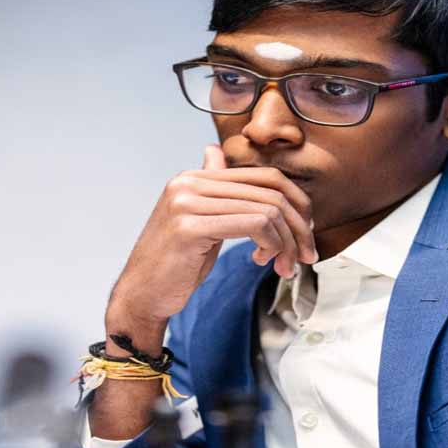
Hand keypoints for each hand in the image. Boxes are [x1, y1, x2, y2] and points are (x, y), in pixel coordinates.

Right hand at [108, 143, 317, 325]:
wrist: (142, 295)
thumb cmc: (174, 264)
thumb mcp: (199, 220)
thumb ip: (212, 188)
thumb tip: (214, 152)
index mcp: (192, 178)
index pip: (264, 176)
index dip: (296, 202)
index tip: (305, 231)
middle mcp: (188, 183)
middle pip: (270, 192)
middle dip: (298, 227)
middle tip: (305, 255)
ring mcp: (186, 202)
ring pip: (267, 210)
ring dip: (286, 243)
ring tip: (284, 266)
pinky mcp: (189, 227)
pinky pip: (254, 224)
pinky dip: (272, 244)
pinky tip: (263, 261)